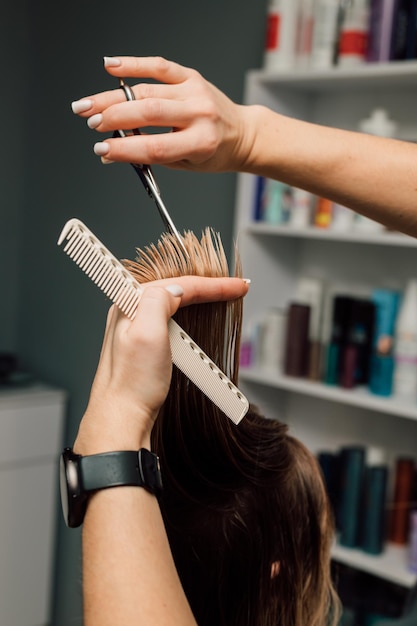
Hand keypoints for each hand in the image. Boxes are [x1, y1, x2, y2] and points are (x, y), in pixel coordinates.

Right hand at [71, 56, 255, 172]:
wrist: (242, 134)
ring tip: (89, 106)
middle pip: (148, 112)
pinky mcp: (191, 76)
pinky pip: (158, 66)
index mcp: (201, 142)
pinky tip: (110, 67)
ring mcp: (195, 91)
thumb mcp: (185, 164)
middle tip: (91, 123)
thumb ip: (151, 157)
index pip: (155, 145)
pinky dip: (132, 65)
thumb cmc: (214, 152)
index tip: (101, 150)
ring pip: (147, 90)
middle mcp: (199, 113)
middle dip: (113, 118)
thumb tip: (112, 152)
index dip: (124, 148)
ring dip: (112, 97)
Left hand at [74, 276, 248, 455]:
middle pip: (177, 290)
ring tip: (223, 299)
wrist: (122, 419)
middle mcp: (129, 313)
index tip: (238, 287)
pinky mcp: (143, 347)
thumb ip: (159, 301)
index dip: (213, 285)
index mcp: (129, 305)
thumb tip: (175, 288)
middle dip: (209, 288)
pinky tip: (200, 322)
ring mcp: (135, 330)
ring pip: (175, 306)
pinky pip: (172, 323)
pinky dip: (191, 319)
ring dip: (201, 301)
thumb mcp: (148, 334)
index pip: (179, 285)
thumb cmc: (132, 385)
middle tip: (236, 290)